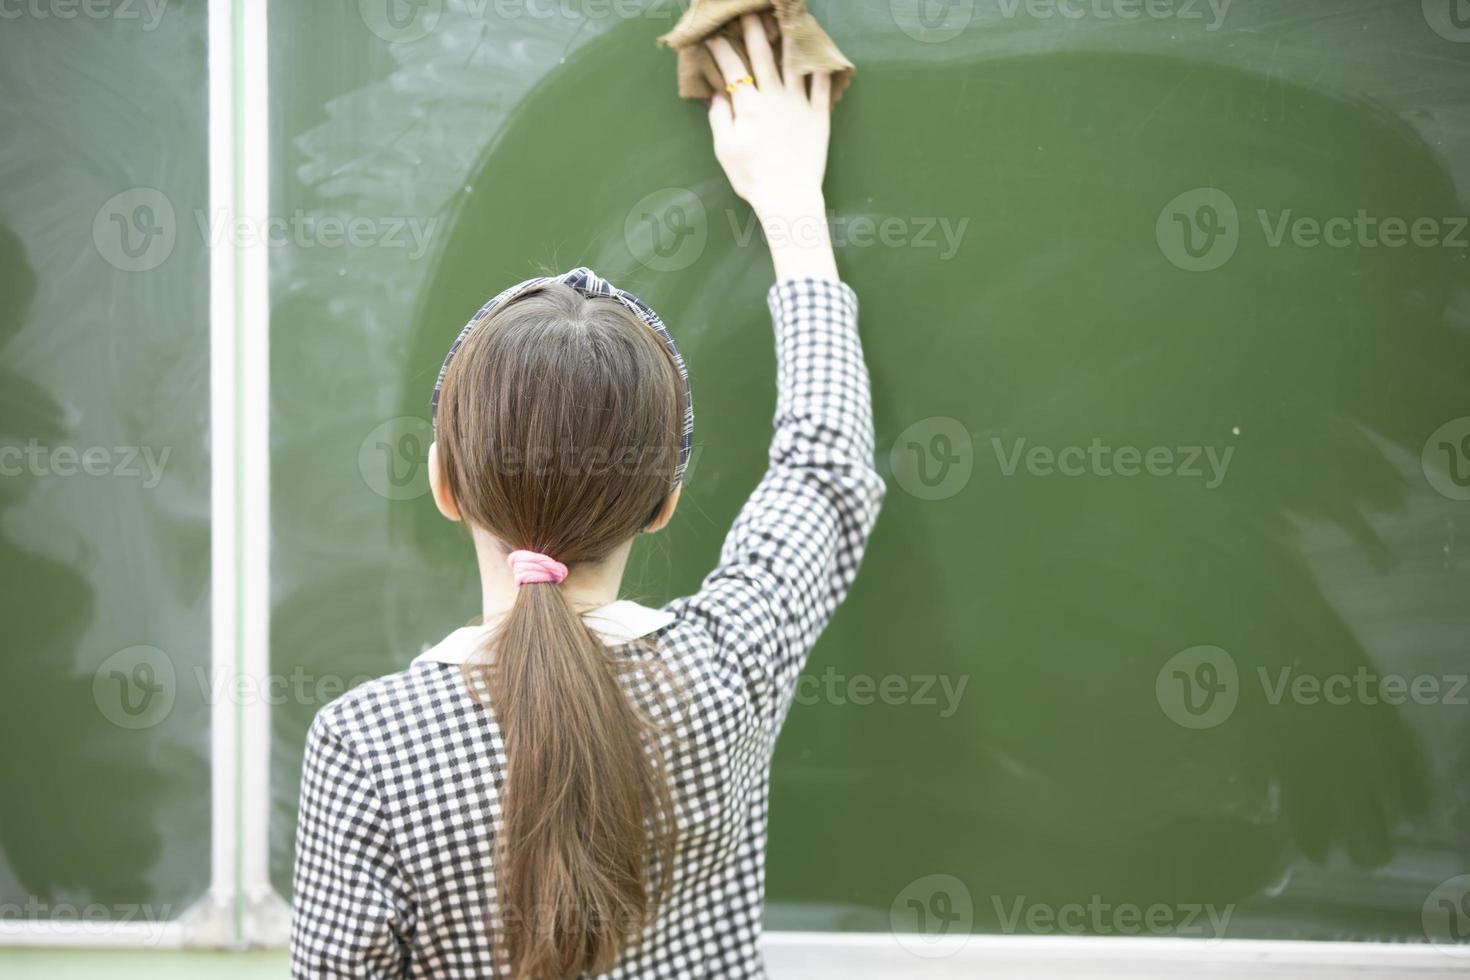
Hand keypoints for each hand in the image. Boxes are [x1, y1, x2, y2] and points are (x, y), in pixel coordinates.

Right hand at [705, 15, 837, 280]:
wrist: (789, 198)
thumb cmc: (753, 178)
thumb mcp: (725, 150)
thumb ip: (719, 118)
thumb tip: (718, 94)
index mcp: (749, 106)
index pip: (732, 69)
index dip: (721, 50)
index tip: (713, 37)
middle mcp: (774, 98)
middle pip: (763, 55)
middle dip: (754, 31)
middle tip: (749, 14)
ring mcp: (799, 104)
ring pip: (794, 62)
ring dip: (789, 39)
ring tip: (788, 22)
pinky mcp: (819, 114)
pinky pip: (822, 84)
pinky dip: (820, 65)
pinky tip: (818, 52)